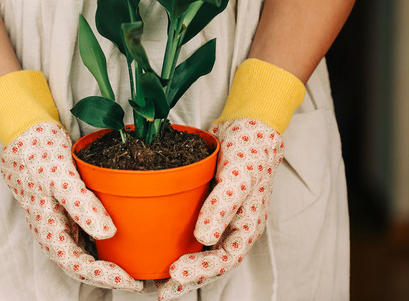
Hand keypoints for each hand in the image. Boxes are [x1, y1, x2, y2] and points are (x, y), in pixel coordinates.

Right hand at [0, 70, 142, 291]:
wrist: (23, 127)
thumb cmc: (38, 149)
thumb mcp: (61, 176)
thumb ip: (82, 206)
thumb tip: (107, 233)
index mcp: (47, 228)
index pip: (78, 264)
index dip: (105, 277)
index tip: (132, 281)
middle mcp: (53, 230)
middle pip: (82, 265)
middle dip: (110, 276)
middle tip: (141, 280)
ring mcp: (59, 220)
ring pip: (85, 252)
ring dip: (107, 263)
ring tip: (136, 266)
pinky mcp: (66, 208)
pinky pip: (86, 234)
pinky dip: (104, 243)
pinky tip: (122, 241)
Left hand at [156, 59, 303, 299]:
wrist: (247, 124)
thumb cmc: (249, 150)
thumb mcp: (238, 177)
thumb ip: (221, 207)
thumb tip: (204, 239)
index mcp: (246, 226)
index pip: (225, 259)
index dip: (201, 271)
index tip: (176, 273)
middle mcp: (233, 227)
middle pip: (211, 262)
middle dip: (188, 278)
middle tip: (162, 289)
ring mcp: (220, 217)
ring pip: (201, 250)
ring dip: (183, 264)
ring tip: (158, 277)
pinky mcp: (207, 206)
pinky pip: (193, 229)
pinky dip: (178, 240)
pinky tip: (160, 243)